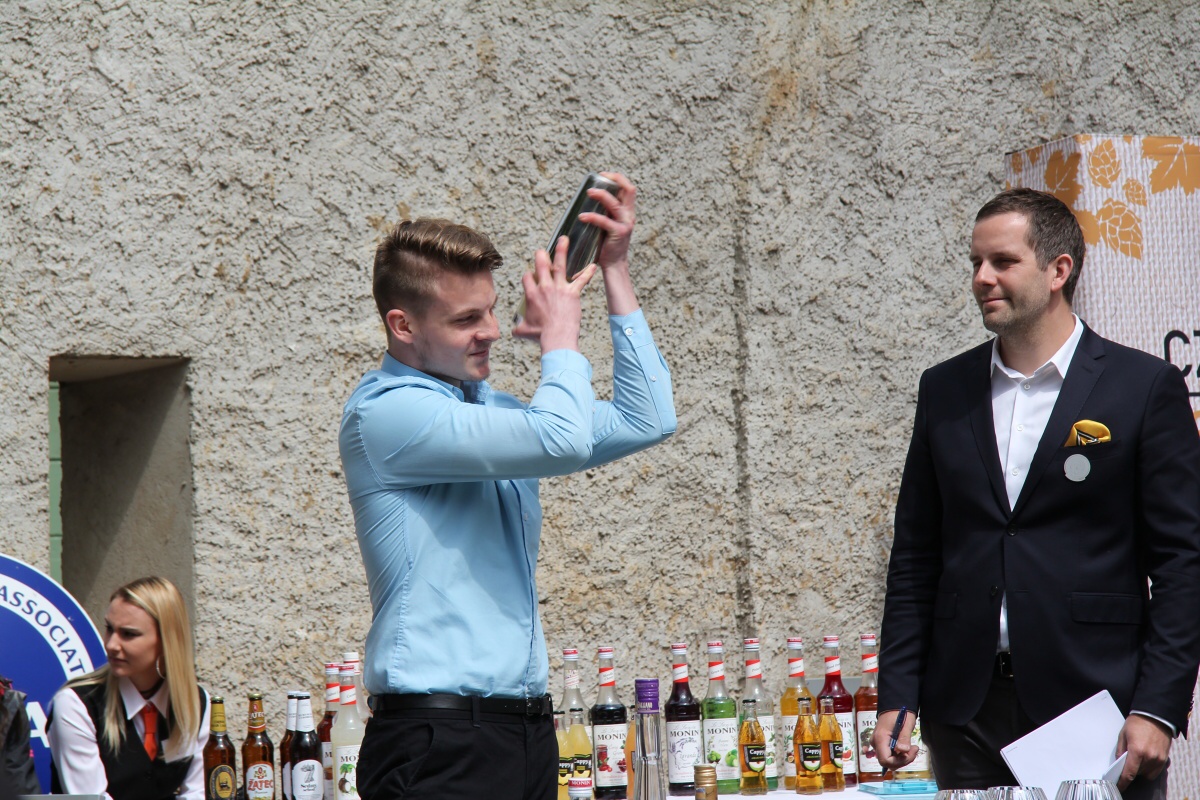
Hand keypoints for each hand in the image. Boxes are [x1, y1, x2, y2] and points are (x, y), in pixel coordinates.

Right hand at [513, 235, 597, 352]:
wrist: (557, 336)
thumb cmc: (541, 334)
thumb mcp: (524, 331)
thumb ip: (518, 328)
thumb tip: (514, 331)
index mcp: (532, 294)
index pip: (527, 277)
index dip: (529, 275)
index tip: (532, 276)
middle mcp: (544, 288)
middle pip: (540, 264)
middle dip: (541, 255)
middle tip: (542, 251)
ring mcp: (559, 289)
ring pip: (559, 265)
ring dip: (562, 251)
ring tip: (564, 239)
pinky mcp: (572, 293)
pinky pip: (581, 280)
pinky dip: (588, 273)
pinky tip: (593, 266)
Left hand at [579, 171, 636, 272]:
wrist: (613, 264)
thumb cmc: (607, 244)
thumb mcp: (607, 224)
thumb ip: (604, 212)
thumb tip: (587, 199)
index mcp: (627, 211)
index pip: (628, 188)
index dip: (617, 178)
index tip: (603, 174)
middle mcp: (629, 215)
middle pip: (629, 189)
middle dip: (615, 178)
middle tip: (600, 176)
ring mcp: (625, 224)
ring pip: (615, 204)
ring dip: (601, 195)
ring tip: (588, 193)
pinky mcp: (618, 233)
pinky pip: (605, 221)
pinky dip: (593, 217)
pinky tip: (582, 217)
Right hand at [873, 709, 917, 771]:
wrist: (893, 706)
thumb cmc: (900, 713)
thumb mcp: (905, 724)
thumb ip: (904, 738)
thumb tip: (903, 751)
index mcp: (880, 738)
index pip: (885, 760)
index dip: (898, 761)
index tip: (910, 752)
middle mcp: (876, 743)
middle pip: (887, 762)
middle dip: (902, 760)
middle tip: (914, 749)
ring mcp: (877, 744)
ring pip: (889, 761)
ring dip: (902, 759)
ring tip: (912, 748)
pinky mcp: (881, 744)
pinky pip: (889, 755)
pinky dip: (899, 756)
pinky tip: (906, 748)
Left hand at [1115, 714, 1171, 789]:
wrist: (1156, 715)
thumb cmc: (1138, 722)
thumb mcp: (1123, 734)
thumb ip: (1120, 750)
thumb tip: (1118, 762)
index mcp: (1137, 751)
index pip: (1129, 773)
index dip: (1123, 782)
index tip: (1119, 785)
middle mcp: (1149, 757)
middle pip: (1137, 774)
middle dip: (1130, 770)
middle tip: (1126, 762)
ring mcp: (1158, 759)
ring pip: (1146, 774)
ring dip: (1140, 770)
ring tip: (1137, 758)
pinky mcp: (1164, 758)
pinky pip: (1155, 771)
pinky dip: (1149, 769)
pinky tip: (1145, 760)